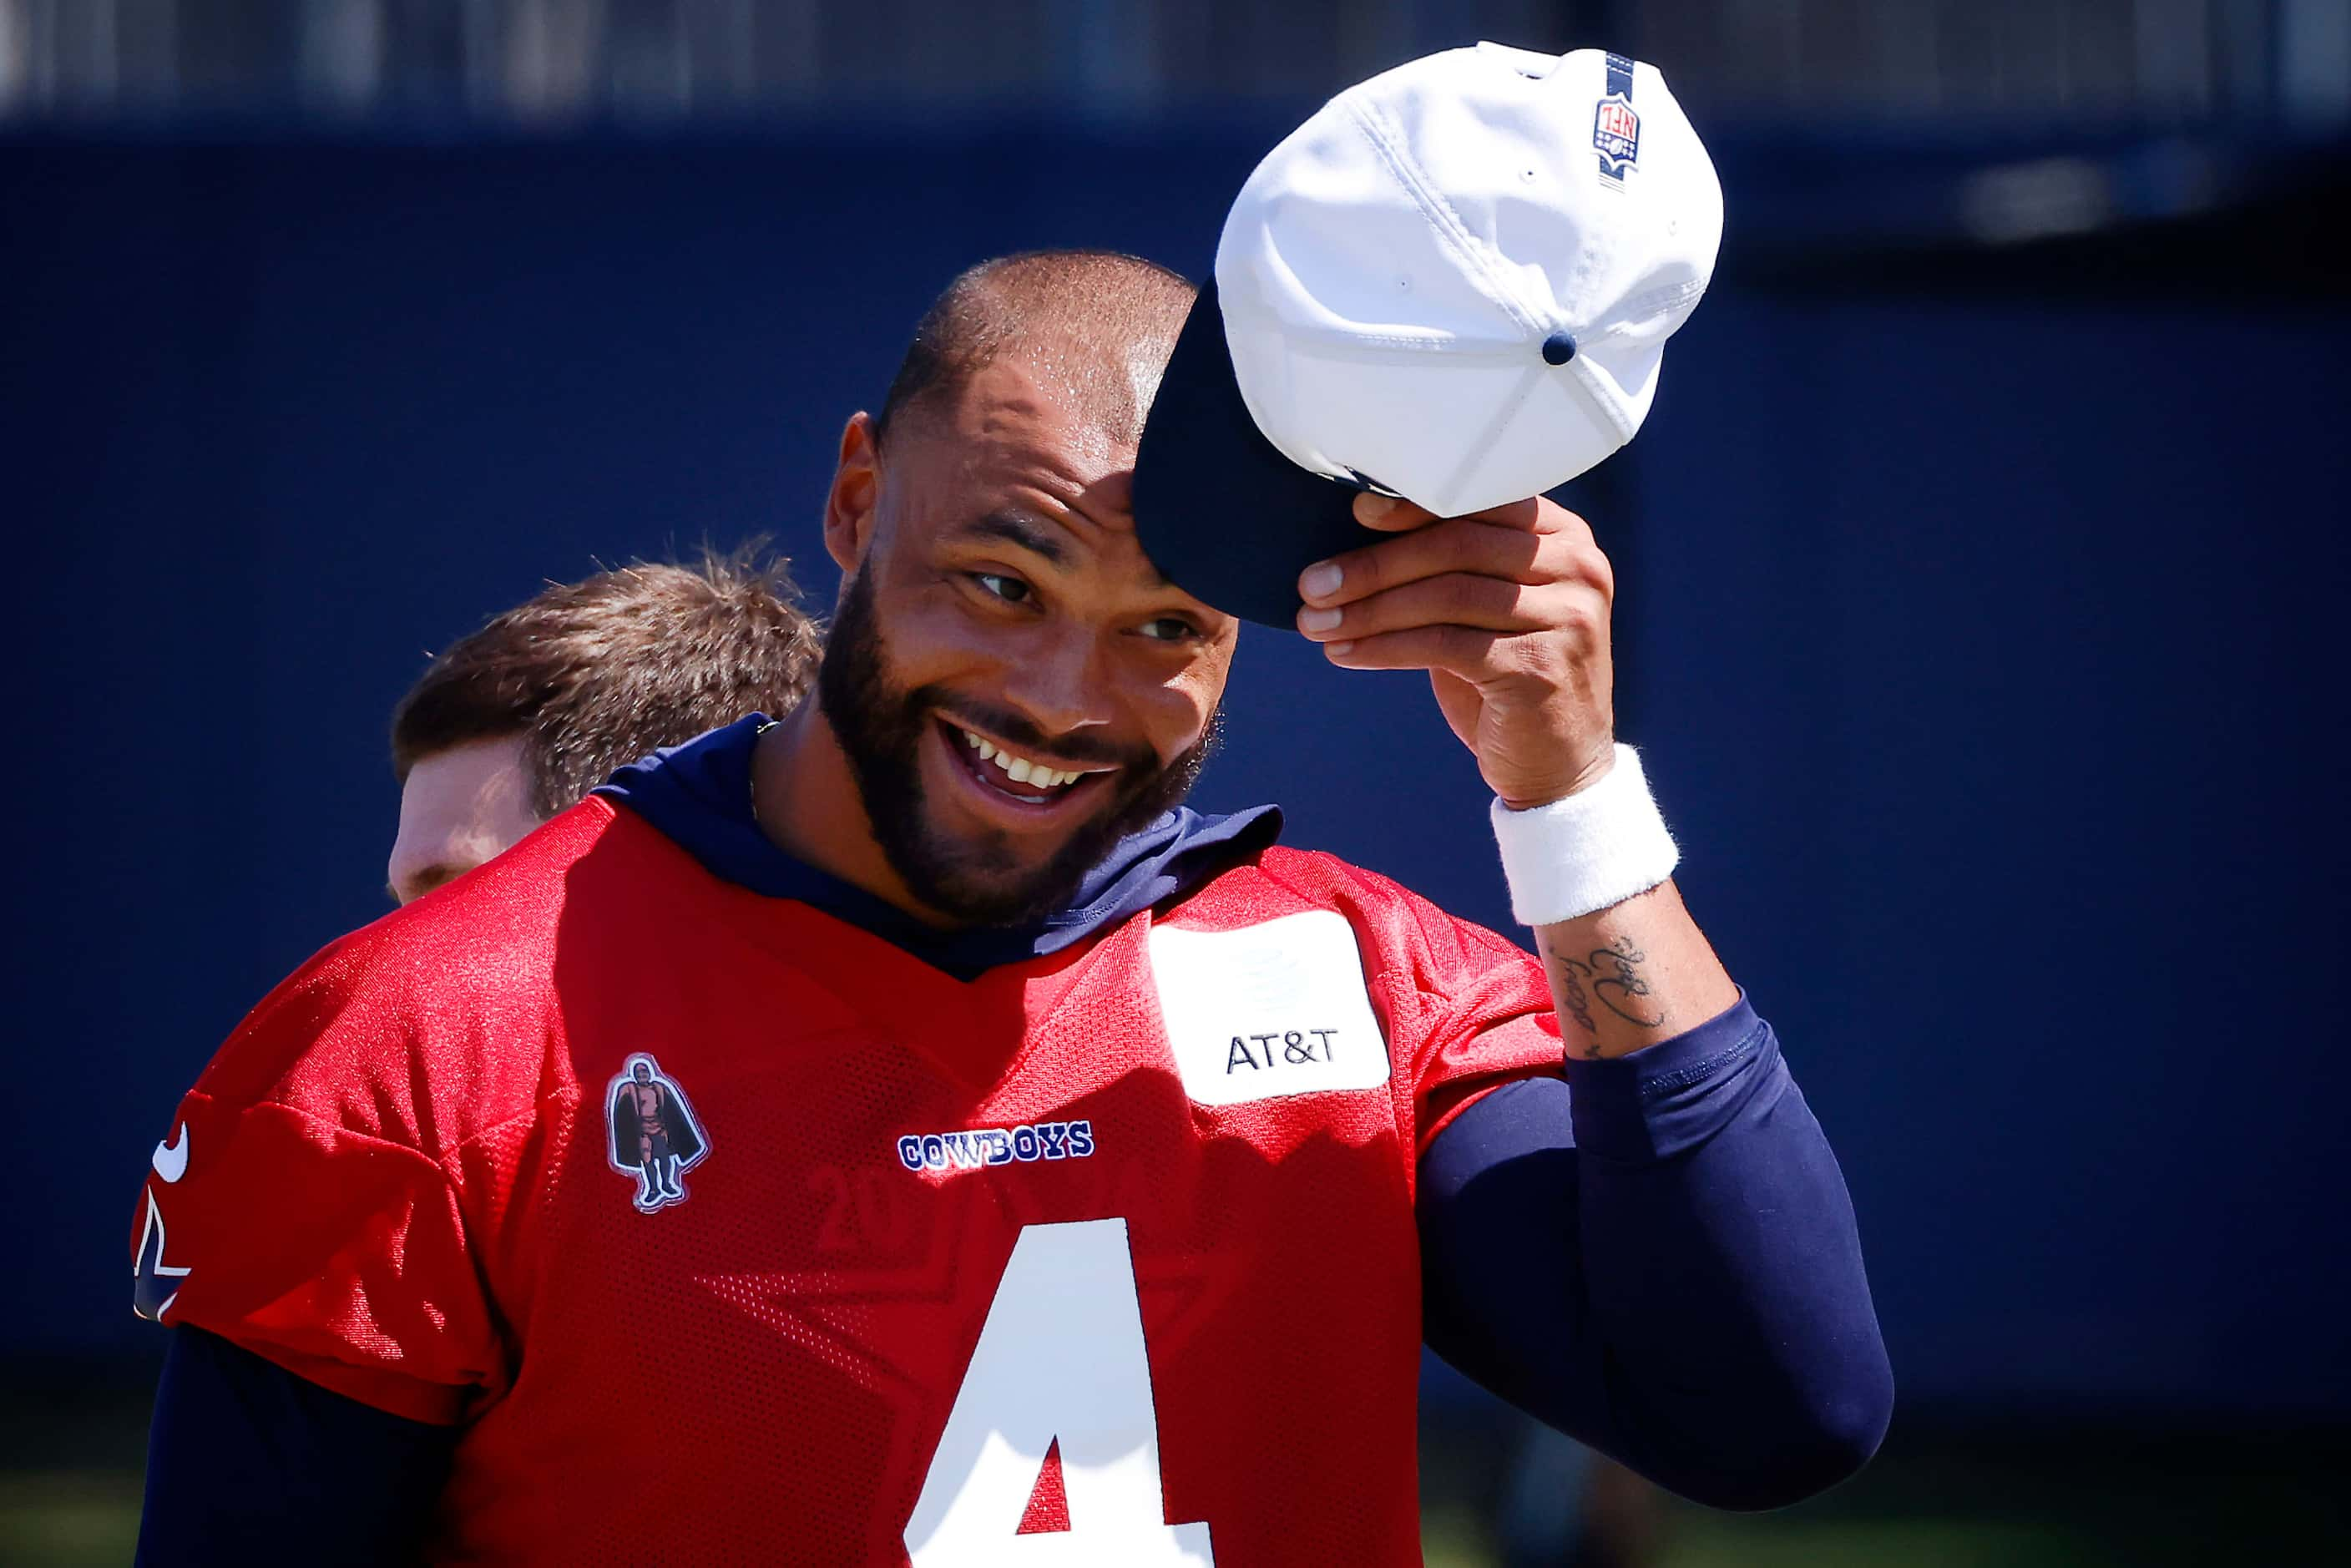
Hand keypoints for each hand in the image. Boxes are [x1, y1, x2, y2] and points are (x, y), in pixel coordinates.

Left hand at [1294, 491, 1615, 809]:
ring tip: (1317, 623)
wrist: (1558, 762)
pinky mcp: (1537, 667)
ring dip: (1368, 610)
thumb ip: (1453, 566)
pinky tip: (1346, 652)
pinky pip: (1443, 644)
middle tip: (1313, 583)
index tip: (1355, 513)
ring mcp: (1564, 617)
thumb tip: (1359, 533)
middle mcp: (1576, 568)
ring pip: (1445, 596)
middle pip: (1456, 547)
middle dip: (1374, 565)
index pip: (1481, 503)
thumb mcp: (1489, 608)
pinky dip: (1384, 647)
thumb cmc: (1509, 675)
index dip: (1414, 505)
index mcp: (1564, 538)